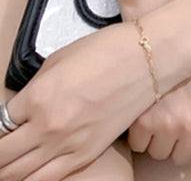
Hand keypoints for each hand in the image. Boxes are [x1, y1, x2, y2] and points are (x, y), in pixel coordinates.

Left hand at [0, 20, 159, 180]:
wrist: (146, 59)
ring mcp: (68, 144)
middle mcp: (48, 126)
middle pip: (2, 157)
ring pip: (19, 175)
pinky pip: (47, 179)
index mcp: (38, 97)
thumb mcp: (58, 60)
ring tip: (9, 162)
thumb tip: (21, 107)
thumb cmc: (107, 51)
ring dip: (8, 170)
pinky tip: (28, 171)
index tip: (1, 128)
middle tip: (1, 147)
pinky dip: (31, 178)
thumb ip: (35, 88)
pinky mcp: (86, 155)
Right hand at [128, 46, 190, 175]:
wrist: (170, 32)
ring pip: (161, 152)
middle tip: (184, 113)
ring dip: (162, 137)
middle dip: (184, 140)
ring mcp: (165, 122)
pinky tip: (150, 111)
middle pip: (184, 156)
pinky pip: (139, 144)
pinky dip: (142, 132)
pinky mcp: (140, 118)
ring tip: (167, 109)